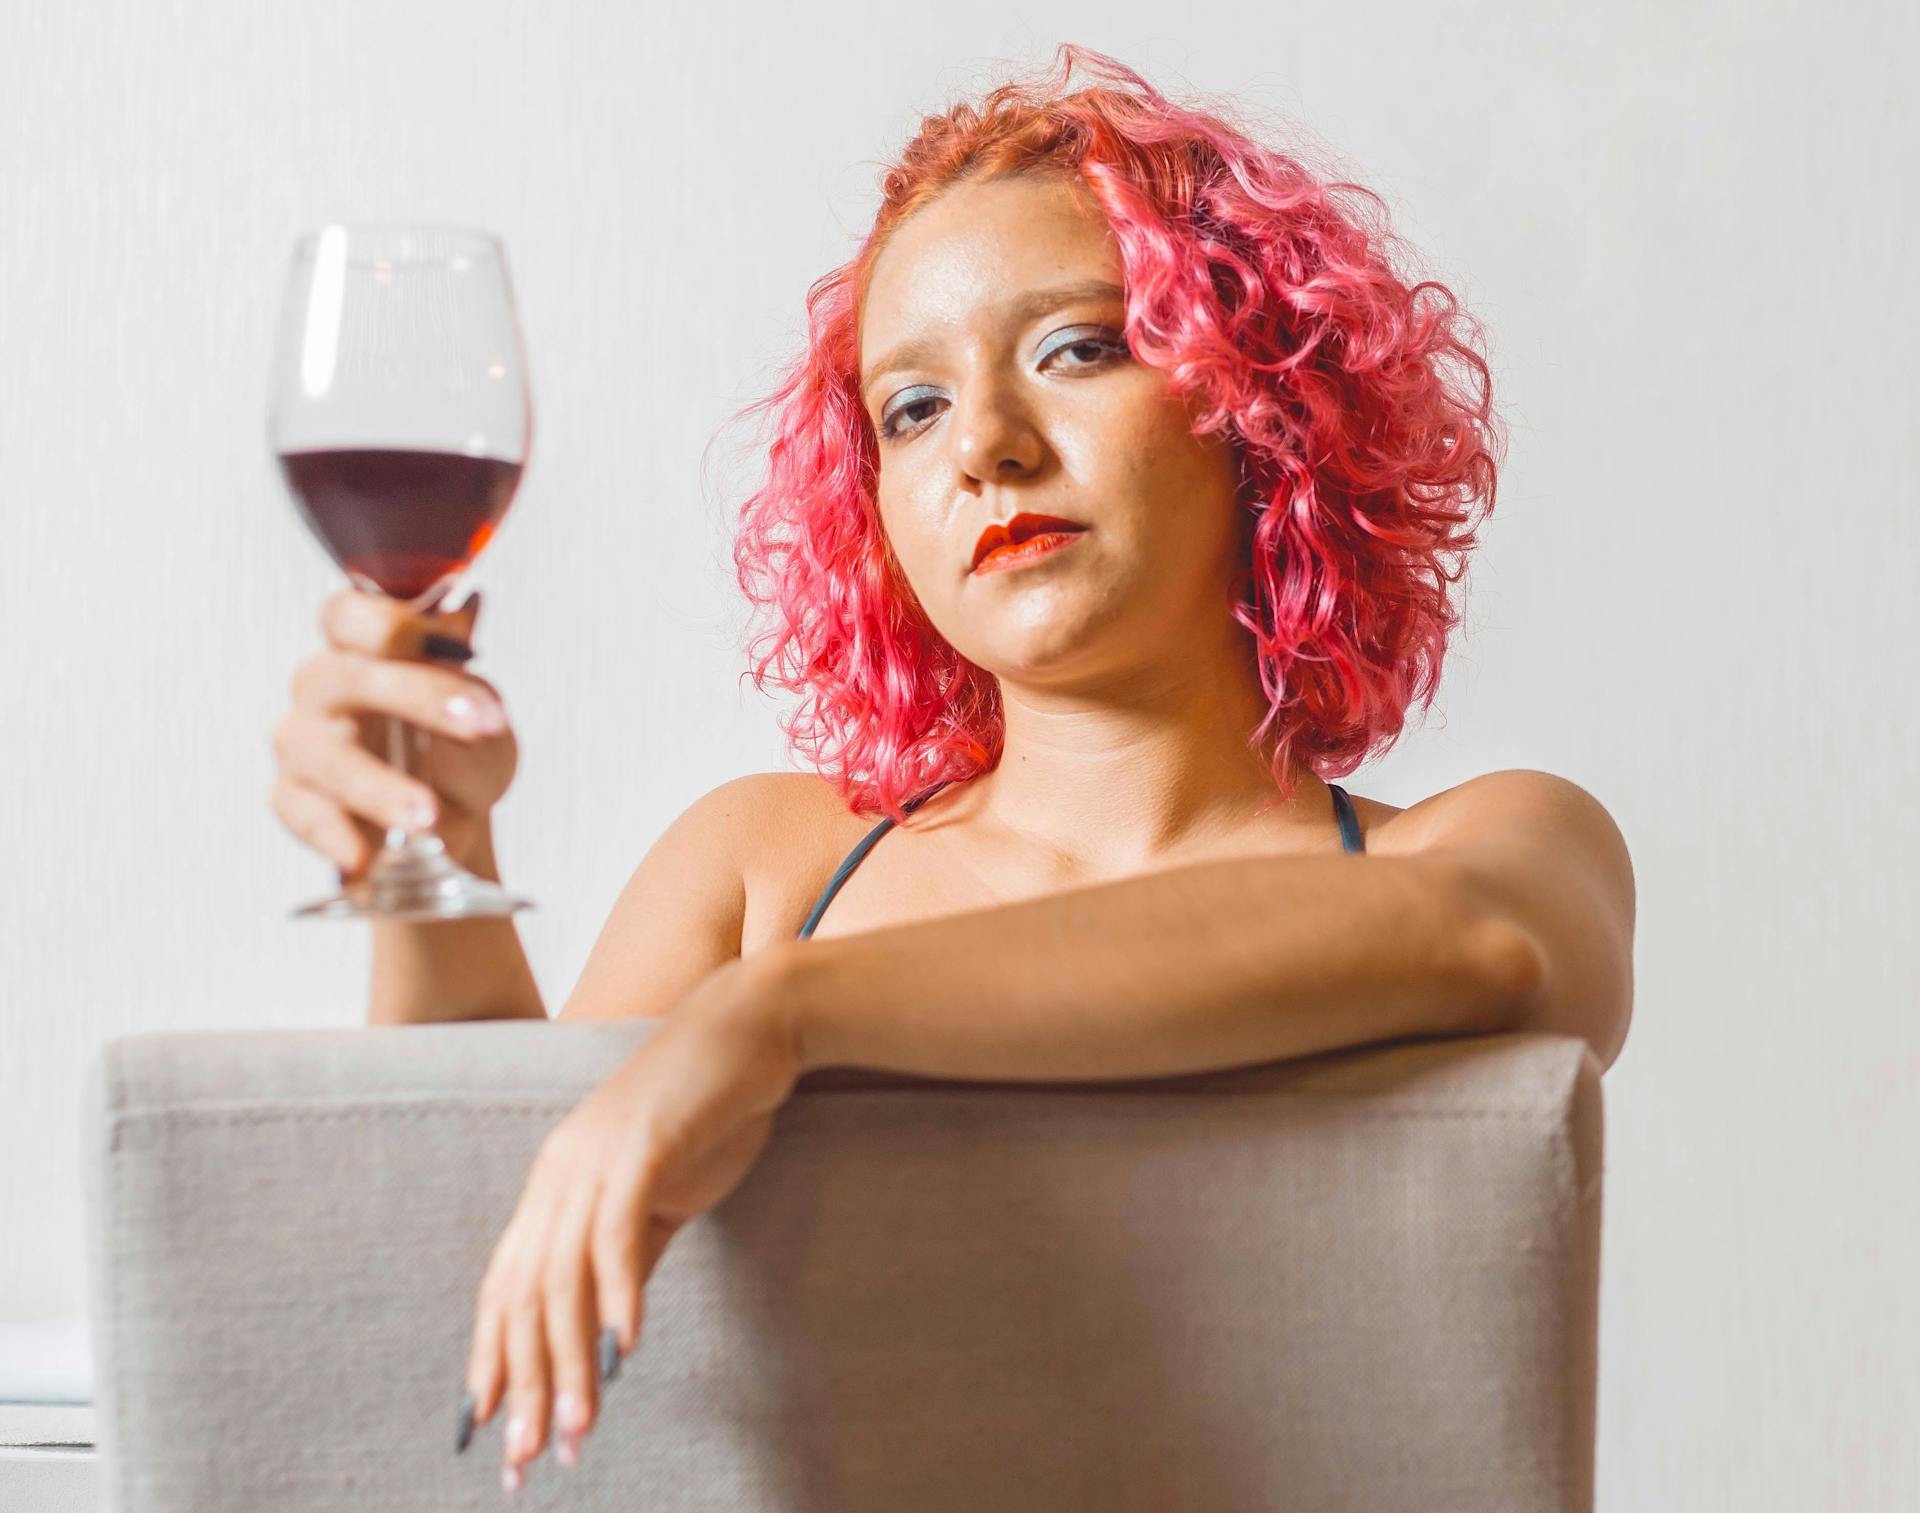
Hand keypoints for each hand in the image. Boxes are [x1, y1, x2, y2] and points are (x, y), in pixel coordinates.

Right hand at [269, 587, 516, 877]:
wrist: (453, 830)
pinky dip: (334, 835)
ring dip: (377, 785)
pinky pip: (302, 813)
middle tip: (481, 728)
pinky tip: (364, 856)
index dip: (393, 624)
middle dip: (417, 697)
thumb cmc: (460, 755)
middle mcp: (324, 687)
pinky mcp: (293, 799)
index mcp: (364, 650)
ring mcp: (302, 743)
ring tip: (428, 817)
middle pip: (346, 677)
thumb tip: (463, 607)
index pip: (352, 616)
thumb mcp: (480, 711)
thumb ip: (464, 668)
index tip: (458, 646)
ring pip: (323, 753)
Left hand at [459, 958, 802, 1491]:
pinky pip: (619, 1233)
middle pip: (523, 1295)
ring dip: (569, 1362)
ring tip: (578, 1430)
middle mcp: (559, 1172)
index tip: (488, 1432)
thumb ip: (630, 1254)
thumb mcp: (663, 1194)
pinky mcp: (642, 1146)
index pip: (506, 1288)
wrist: (751, 1027)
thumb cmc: (710, 1109)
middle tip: (527, 1460)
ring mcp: (595, 1157)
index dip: (494, 1362)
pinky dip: (619, 1295)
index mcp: (555, 1184)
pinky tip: (626, 1348)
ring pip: (563, 1277)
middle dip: (524, 1386)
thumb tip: (609, 1333)